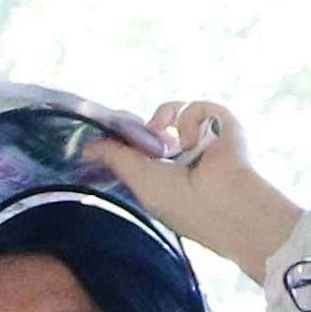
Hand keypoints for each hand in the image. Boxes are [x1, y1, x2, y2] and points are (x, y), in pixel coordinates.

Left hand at [94, 97, 300, 272]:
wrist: (222, 204)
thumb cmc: (180, 202)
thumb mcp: (137, 177)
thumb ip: (114, 156)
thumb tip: (88, 147)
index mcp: (167, 173)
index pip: (143, 144)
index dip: (128, 134)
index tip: (113, 130)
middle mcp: (186, 155)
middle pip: (156, 124)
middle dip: (142, 125)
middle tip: (137, 129)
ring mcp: (204, 139)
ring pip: (174, 111)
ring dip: (164, 120)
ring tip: (168, 140)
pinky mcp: (222, 124)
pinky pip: (197, 107)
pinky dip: (189, 120)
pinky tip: (191, 142)